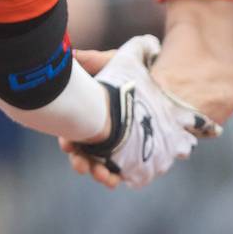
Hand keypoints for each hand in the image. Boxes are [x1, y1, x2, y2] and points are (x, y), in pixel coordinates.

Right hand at [69, 35, 211, 188]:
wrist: (165, 87)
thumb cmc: (133, 75)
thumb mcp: (113, 62)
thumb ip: (93, 59)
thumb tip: (72, 54)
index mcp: (87, 115)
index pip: (71, 131)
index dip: (67, 139)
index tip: (67, 143)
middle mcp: (95, 134)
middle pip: (81, 153)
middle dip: (78, 160)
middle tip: (80, 163)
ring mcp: (111, 148)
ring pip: (97, 166)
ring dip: (96, 172)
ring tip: (102, 175)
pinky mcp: (128, 158)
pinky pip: (117, 172)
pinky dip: (114, 177)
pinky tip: (115, 179)